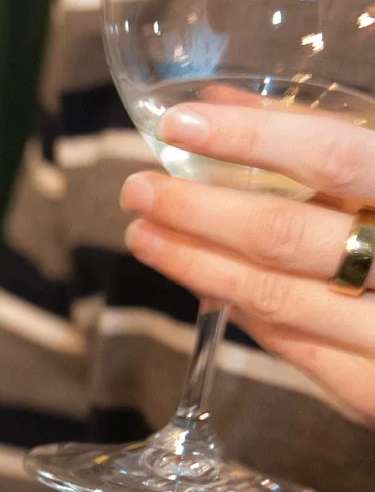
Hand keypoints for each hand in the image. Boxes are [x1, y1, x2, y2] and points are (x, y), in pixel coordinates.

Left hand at [121, 100, 374, 423]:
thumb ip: (323, 135)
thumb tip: (221, 102)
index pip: (336, 156)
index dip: (252, 139)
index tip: (179, 124)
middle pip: (287, 235)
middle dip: (199, 212)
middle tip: (139, 189)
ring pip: (277, 297)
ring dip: (197, 264)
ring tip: (145, 232)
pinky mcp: (373, 389)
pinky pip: (291, 344)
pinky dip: (237, 306)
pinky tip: (199, 277)